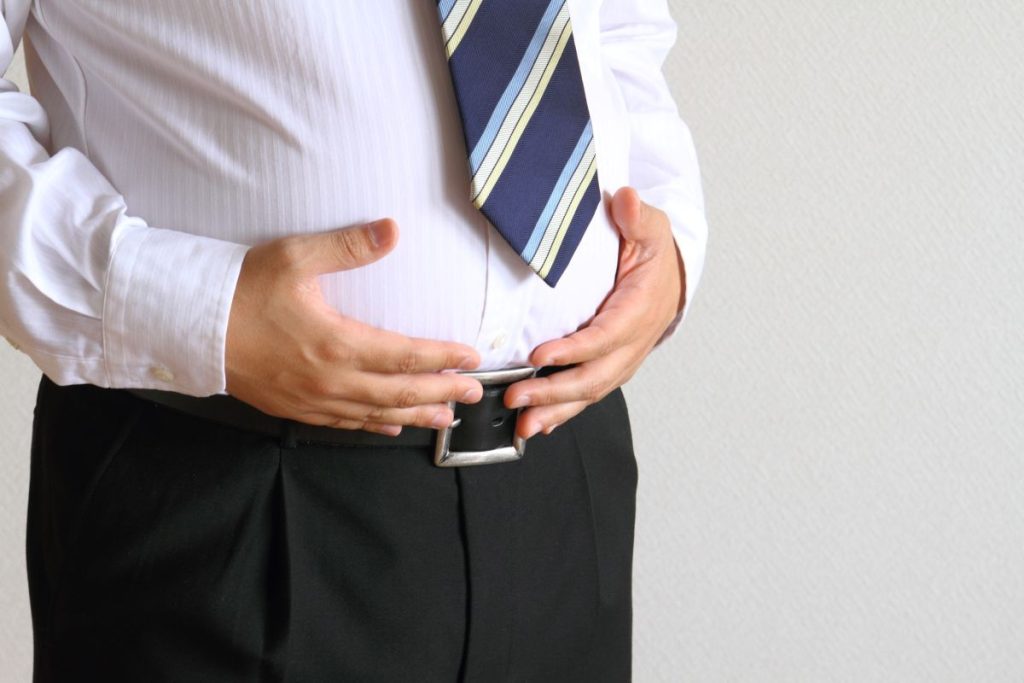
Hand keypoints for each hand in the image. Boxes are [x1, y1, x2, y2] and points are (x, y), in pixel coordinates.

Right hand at [225, 219, 483, 435]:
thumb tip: (393, 230)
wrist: (188, 326)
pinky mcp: (294, 408)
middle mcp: (330, 380)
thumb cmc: (242, 288)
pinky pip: (344, 424)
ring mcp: (312, 400)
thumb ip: (348, 246)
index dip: (443, 359)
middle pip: (399, 393)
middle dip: (442, 393)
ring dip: (415, 415)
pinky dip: (374, 426)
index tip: (472, 357)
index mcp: (337, 343)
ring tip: (446, 418)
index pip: (406, 356)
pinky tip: (390, 427)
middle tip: (475, 392)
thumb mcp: (296, 257)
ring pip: (376, 414)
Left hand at [504, 187, 685, 437]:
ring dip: (556, 411)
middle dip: (555, 391)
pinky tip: (538, 424)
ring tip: (522, 424)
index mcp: (641, 307)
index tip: (541, 355)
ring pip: (591, 392)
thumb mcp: (650, 226)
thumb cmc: (655, 252)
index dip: (575, 349)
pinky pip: (589, 395)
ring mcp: (624, 360)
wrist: (672, 277)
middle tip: (517, 396)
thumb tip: (625, 200)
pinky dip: (564, 413)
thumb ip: (636, 216)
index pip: (606, 335)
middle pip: (595, 376)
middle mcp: (634, 342)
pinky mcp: (612, 368)